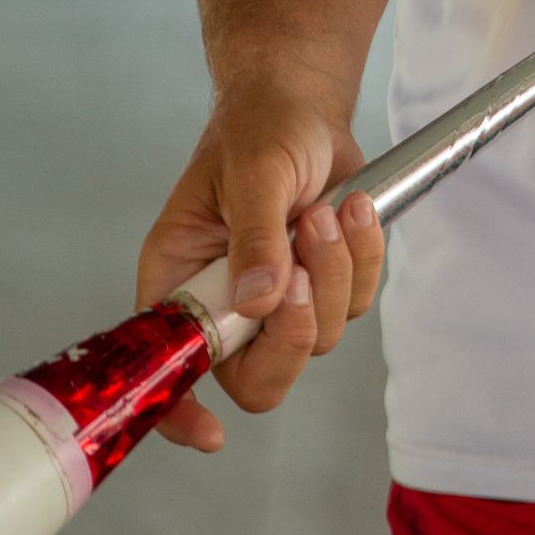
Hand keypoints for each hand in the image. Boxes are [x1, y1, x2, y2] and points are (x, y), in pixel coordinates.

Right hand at [136, 84, 384, 452]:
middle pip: (260, 377)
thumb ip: (254, 237)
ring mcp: (279, 298)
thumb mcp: (251, 172)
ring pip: (318, 337)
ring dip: (332, 272)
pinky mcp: (326, 283)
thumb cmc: (259, 128)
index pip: (171, 368)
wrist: (303, 103)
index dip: (181, 411)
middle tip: (302, 269)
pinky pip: (358, 301)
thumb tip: (260, 304)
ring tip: (322, 209)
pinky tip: (352, 205)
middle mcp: (226, 303)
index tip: (210, 431)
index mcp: (180, 281)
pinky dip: (363, 257)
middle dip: (293, 331)